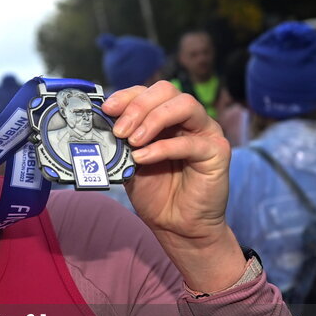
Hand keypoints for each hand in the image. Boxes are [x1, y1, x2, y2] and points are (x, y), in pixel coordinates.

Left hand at [102, 81, 245, 291]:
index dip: (126, 96)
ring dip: (152, 119)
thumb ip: (120, 141)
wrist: (176, 225)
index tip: (107, 109)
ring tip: (132, 141)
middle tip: (119, 130)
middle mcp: (188, 119)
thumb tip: (99, 125)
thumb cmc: (156, 192)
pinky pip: (190, 142)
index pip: (148, 92)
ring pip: (184, 105)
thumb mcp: (129, 161)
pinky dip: (162, 147)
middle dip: (138, 106)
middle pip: (166, 90)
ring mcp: (205, 132)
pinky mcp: (217, 151)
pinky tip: (142, 158)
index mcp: (166, 116)